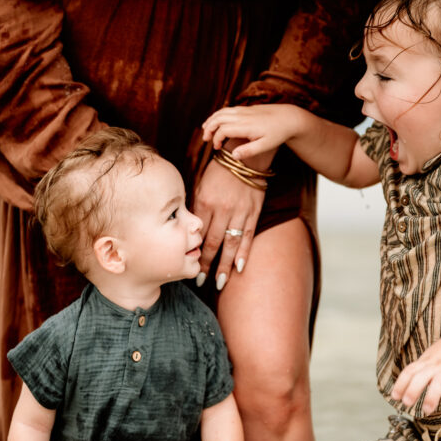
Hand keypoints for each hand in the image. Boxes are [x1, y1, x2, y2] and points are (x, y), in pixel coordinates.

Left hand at [193, 158, 264, 289]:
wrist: (244, 157)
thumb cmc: (219, 172)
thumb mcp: (201, 186)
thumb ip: (196, 208)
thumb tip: (188, 230)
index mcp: (204, 203)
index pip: (197, 234)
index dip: (193, 252)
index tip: (188, 266)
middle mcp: (221, 210)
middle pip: (212, 243)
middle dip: (206, 265)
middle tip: (200, 281)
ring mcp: (238, 213)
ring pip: (230, 244)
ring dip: (224, 266)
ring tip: (219, 282)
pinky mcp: (253, 213)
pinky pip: (247, 237)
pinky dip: (243, 253)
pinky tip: (239, 268)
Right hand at [201, 104, 308, 159]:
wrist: (289, 117)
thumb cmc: (278, 133)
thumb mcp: (265, 146)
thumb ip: (249, 151)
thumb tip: (233, 156)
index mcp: (246, 125)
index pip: (223, 130)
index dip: (216, 139)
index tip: (217, 148)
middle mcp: (243, 116)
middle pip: (218, 118)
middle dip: (209, 128)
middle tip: (205, 140)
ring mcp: (244, 110)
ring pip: (222, 112)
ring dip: (211, 119)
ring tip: (205, 129)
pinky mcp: (246, 108)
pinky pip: (228, 109)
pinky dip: (218, 115)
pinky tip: (217, 121)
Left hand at [390, 333, 440, 419]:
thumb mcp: (434, 354)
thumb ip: (424, 368)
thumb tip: (412, 384)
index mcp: (427, 360)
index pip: (410, 371)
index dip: (400, 384)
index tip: (394, 397)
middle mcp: (436, 366)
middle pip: (420, 377)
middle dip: (411, 391)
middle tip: (406, 404)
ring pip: (438, 384)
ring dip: (431, 398)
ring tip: (427, 411)